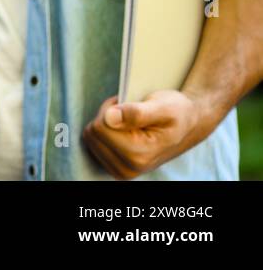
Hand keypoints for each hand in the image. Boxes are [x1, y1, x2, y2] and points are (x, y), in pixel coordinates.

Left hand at [82, 90, 202, 178]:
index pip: (100, 126)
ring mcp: (120, 171)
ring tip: (130, 122)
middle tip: (131, 113)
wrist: (187, 125)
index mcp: (138, 156)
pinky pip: (93, 143)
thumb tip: (109, 118)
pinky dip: (106, 132)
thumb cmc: (176, 112)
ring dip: (107, 124)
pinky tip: (125, 131)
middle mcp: (127, 169)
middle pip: (93, 133)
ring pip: (91, 137)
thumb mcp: (162, 107)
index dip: (113, 109)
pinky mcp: (114, 167)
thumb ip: (136, 113)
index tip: (131, 106)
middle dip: (108, 116)